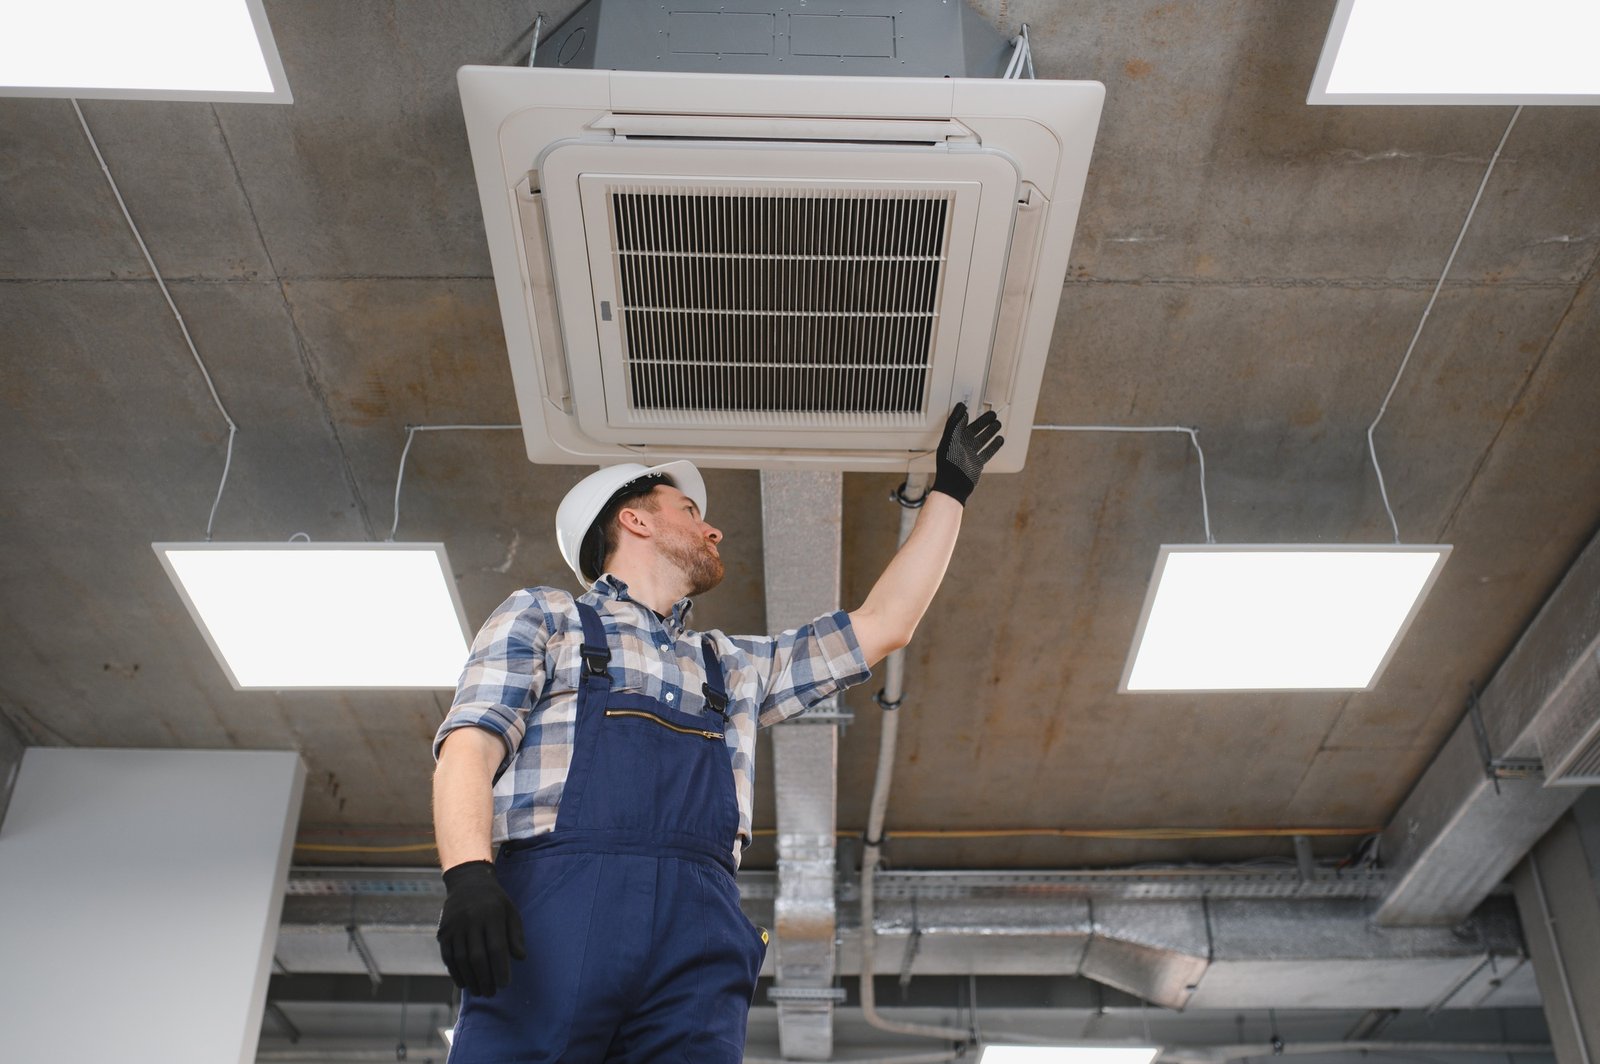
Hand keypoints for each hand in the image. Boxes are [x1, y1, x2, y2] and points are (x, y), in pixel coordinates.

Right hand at [437, 860, 525, 995]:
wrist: (468, 882)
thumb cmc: (495, 901)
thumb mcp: (510, 911)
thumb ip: (516, 935)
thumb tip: (520, 958)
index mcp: (492, 915)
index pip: (496, 947)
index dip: (500, 968)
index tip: (505, 985)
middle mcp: (471, 920)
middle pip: (477, 957)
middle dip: (485, 979)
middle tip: (491, 993)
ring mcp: (455, 926)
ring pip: (461, 959)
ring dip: (471, 979)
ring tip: (480, 992)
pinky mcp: (443, 932)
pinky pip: (448, 957)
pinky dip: (455, 973)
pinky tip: (464, 983)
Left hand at [931, 403, 1003, 504]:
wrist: (954, 485)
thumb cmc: (949, 465)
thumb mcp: (950, 441)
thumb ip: (955, 425)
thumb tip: (961, 411)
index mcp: (952, 439)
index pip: (959, 423)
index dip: (963, 414)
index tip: (968, 406)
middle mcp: (961, 445)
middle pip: (974, 429)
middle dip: (983, 422)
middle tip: (992, 414)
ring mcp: (970, 454)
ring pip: (982, 439)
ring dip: (990, 431)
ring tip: (998, 424)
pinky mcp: (977, 463)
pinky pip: (987, 451)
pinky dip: (994, 445)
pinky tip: (1000, 439)